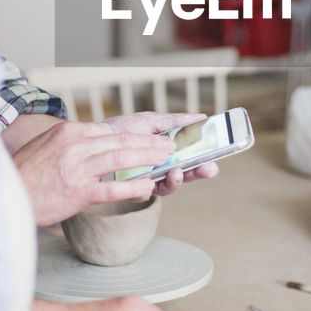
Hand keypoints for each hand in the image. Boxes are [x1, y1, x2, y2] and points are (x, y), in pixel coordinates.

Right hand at [9, 120, 174, 224]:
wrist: (8, 196)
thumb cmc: (26, 174)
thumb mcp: (47, 146)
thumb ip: (72, 142)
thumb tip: (97, 141)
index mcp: (69, 132)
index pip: (111, 132)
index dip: (137, 135)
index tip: (153, 137)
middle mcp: (75, 145)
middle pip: (122, 141)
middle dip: (150, 143)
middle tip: (169, 146)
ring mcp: (77, 168)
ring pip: (122, 159)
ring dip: (149, 159)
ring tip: (167, 160)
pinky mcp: (78, 192)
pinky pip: (113, 187)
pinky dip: (134, 187)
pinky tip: (148, 187)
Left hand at [102, 112, 219, 194]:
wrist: (94, 139)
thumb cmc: (123, 130)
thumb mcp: (151, 121)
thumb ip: (175, 122)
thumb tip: (201, 118)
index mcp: (170, 153)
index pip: (193, 159)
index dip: (206, 161)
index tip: (215, 160)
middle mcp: (162, 169)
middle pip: (187, 175)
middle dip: (199, 173)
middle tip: (208, 169)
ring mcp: (148, 181)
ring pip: (168, 187)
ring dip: (176, 181)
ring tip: (178, 171)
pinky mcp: (131, 190)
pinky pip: (143, 193)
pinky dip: (147, 188)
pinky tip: (149, 181)